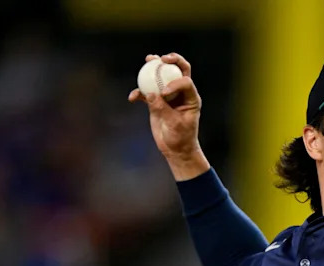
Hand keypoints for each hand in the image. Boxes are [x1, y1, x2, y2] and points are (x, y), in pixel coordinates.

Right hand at [128, 53, 209, 179]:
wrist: (175, 149)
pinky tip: (132, 98)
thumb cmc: (181, 138)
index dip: (175, 83)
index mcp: (191, 98)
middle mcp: (181, 93)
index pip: (185, 81)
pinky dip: (139, 93)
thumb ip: (163, 109)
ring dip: (154, 67)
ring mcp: (168, 96)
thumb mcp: (175, 125)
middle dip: (172, 60)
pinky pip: (147, 92)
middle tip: (161, 58)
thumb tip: (150, 94)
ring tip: (148, 59)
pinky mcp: (156, 102)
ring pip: (161, 76)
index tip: (165, 94)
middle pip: (178, 70)